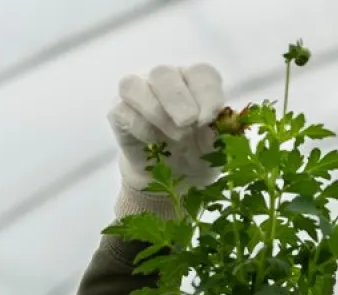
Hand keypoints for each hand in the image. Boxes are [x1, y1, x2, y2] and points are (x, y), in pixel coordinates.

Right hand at [107, 64, 225, 193]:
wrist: (174, 178)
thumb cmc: (199, 153)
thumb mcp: (216, 149)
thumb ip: (218, 136)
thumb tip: (213, 129)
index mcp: (196, 83)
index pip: (201, 73)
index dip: (207, 93)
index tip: (211, 118)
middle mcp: (166, 82)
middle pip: (162, 73)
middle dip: (177, 99)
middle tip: (189, 124)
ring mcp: (138, 94)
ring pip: (132, 85)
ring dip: (155, 111)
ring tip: (177, 137)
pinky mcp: (118, 113)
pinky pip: (120, 110)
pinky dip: (139, 126)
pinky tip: (154, 142)